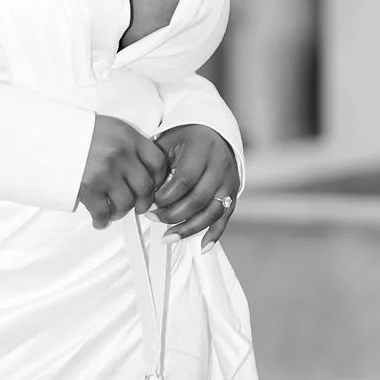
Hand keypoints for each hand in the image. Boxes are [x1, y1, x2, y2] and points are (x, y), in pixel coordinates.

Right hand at [77, 114, 169, 229]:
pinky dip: (102, 220)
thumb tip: (142, 167)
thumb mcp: (109, 127)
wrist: (48, 135)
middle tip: (137, 205)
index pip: (158, 162)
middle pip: (145, 187)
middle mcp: (120, 155)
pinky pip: (103, 212)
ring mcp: (105, 172)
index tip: (153, 185)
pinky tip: (100, 220)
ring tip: (115, 211)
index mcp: (128, 137)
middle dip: (142, 201)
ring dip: (122, 212)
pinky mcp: (88, 188)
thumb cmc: (75, 131)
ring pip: (126, 203)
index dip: (158, 179)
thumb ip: (128, 144)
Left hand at [149, 124, 238, 250]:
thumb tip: (146, 193)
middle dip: (173, 214)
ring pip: (212, 212)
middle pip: (199, 198)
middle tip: (152, 218)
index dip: (167, 195)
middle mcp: (219, 166)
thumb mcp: (168, 140)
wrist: (214, 132)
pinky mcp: (233, 194)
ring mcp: (229, 181)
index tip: (150, 202)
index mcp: (202, 149)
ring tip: (168, 237)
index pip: (185, 179)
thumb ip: (157, 164)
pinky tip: (202, 247)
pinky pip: (225, 218)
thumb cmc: (186, 138)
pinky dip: (214, 234)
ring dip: (189, 228)